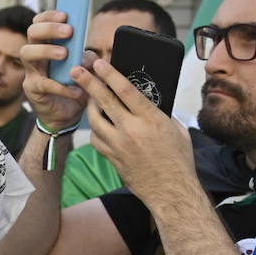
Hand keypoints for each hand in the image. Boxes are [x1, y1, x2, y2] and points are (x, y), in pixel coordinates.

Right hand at [20, 10, 89, 130]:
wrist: (66, 116)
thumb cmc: (73, 88)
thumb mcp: (86, 70)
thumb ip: (88, 60)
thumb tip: (89, 54)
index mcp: (47, 45)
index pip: (40, 23)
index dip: (49, 16)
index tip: (65, 14)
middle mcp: (35, 56)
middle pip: (32, 33)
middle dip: (49, 29)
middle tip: (68, 31)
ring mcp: (31, 72)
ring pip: (27, 53)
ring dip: (46, 50)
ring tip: (64, 54)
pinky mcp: (32, 90)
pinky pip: (43, 84)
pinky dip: (61, 86)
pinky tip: (76, 89)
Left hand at [76, 58, 196, 209]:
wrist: (172, 191)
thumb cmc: (179, 160)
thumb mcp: (176, 129)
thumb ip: (160, 113)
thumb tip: (149, 99)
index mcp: (151, 119)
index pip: (125, 90)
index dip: (110, 74)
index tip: (99, 62)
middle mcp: (132, 130)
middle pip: (104, 101)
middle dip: (88, 82)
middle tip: (76, 70)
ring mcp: (119, 145)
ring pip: (95, 120)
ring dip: (89, 106)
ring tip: (87, 96)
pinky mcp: (113, 158)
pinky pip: (96, 139)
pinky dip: (95, 129)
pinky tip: (97, 123)